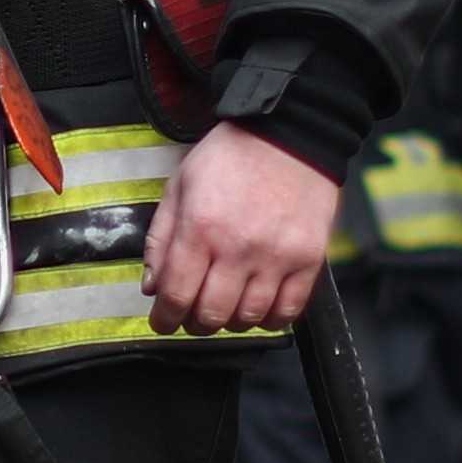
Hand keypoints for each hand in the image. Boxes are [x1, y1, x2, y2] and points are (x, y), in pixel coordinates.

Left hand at [143, 120, 338, 334]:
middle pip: (212, 313)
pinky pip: (289, 309)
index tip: (161, 322)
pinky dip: (270, 319)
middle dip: (194, 324)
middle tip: (189, 320)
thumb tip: (153, 284)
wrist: (287, 138)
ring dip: (230, 323)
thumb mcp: (179, 187)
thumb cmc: (229, 158)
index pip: (176, 291)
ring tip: (222, 311)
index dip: (164, 316)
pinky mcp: (308, 260)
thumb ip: (161, 238)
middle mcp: (239, 247)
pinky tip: (257, 310)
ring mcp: (277, 256)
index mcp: (200, 227)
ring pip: (250, 317)